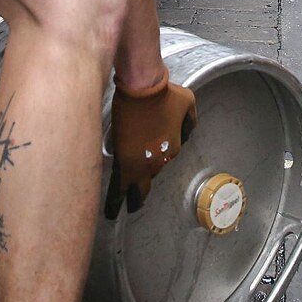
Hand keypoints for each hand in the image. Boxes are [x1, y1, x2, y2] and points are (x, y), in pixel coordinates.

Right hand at [107, 72, 197, 216]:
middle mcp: (160, 161)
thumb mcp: (189, 104)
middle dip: (141, 192)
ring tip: (120, 209)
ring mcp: (142, 163)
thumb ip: (189, 121)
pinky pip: (119, 187)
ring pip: (135, 187)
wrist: (143, 89)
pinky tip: (112, 212)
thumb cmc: (165, 93)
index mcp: (174, 148)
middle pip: (148, 179)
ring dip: (129, 197)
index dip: (151, 158)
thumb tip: (185, 132)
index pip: (161, 159)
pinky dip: (116, 201)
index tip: (144, 158)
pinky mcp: (125, 161)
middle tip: (136, 203)